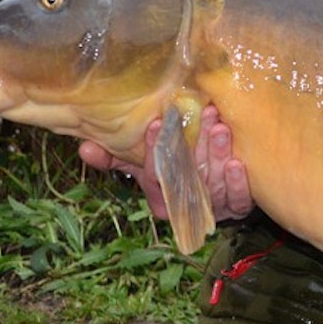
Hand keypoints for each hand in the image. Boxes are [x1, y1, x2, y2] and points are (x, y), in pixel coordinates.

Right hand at [78, 104, 254, 222]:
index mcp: (161, 199)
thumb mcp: (145, 164)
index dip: (154, 151)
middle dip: (195, 146)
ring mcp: (213, 209)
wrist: (214, 192)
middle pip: (188, 178)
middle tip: (203, 115)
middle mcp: (185, 206)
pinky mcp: (237, 207)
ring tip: (221, 129)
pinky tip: (237, 163)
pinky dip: (237, 182)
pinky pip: (238, 200)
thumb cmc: (175, 170)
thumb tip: (83, 148)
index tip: (157, 123)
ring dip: (217, 155)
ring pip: (213, 186)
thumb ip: (116, 156)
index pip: (155, 176)